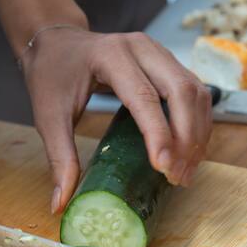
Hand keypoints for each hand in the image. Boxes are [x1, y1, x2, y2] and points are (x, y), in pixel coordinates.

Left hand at [20, 28, 211, 212]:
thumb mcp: (48, 117)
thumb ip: (60, 158)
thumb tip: (60, 203)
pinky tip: (189, 153)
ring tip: (185, 172)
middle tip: (177, 177)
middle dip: (186, 138)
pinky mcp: (168, 63)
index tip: (163, 167)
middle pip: (181, 91)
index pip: (144, 96)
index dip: (158, 133)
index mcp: (110, 56)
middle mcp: (142, 48)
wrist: (58, 43)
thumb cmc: (53, 76)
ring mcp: (159, 53)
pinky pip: (195, 94)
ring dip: (197, 135)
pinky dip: (198, 125)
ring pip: (196, 92)